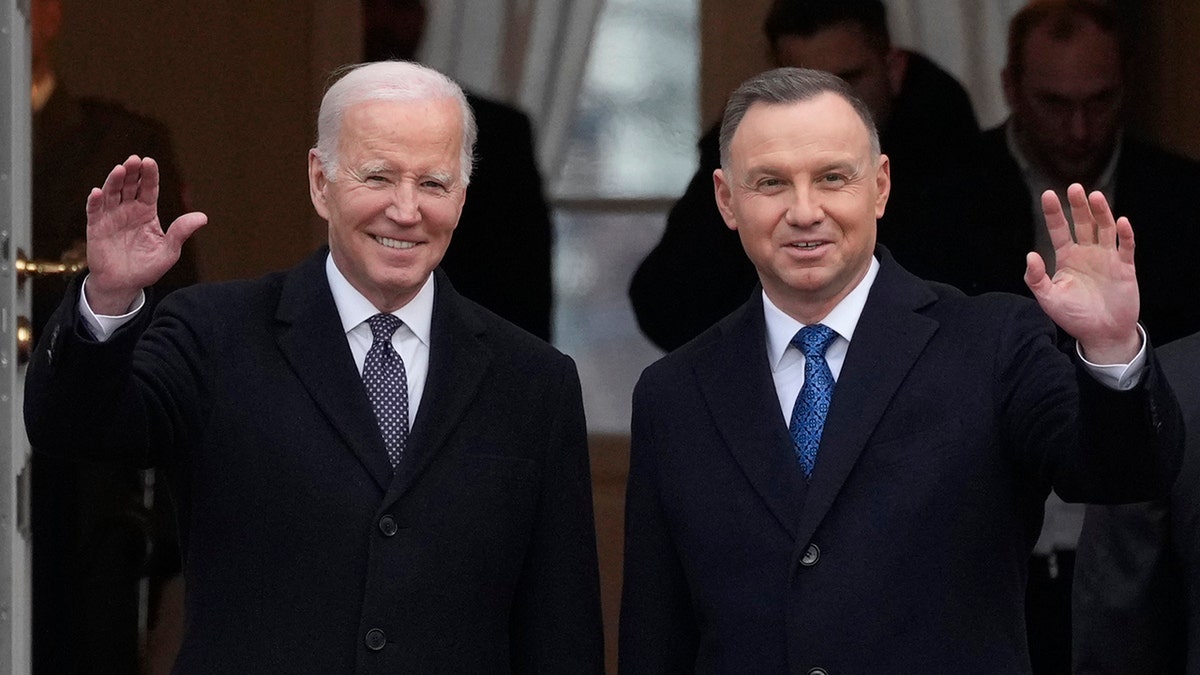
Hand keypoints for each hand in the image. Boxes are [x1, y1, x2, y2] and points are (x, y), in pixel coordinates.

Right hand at [84, 155, 206, 313]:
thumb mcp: (169, 251)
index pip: (149, 189)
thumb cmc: (147, 268)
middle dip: (132, 172)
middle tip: (135, 160)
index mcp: (146, 212)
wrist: (124, 284)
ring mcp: (111, 217)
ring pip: (111, 193)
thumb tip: (203, 217)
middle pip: (130, 186)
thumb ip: (181, 232)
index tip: (150, 161)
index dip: (149, 175)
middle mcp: (128, 210)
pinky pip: (94, 211)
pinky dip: (95, 201)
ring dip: (114, 181)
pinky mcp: (95, 227)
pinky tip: (98, 192)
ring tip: (120, 169)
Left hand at [1024, 184, 1139, 362]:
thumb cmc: (1073, 316)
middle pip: (1083, 223)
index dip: (1054, 213)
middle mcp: (1087, 253)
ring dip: (1101, 213)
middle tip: (1074, 188)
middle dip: (1078, 206)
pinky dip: (1124, 234)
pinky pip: (1125, 247)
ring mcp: (1107, 258)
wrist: (1101, 334)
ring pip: (1105, 229)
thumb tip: (1030, 255)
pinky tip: (1121, 221)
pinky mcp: (1125, 267)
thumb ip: (1036, 278)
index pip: (1058, 230)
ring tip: (1094, 196)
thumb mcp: (1048, 299)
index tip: (1048, 194)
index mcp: (1067, 257)